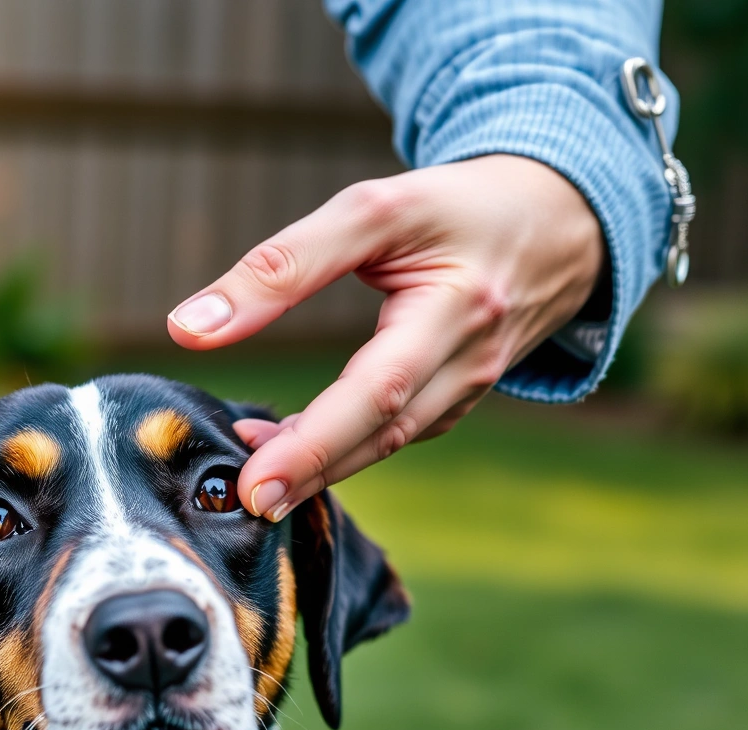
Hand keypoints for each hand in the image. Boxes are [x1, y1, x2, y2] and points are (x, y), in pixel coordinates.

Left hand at [168, 154, 603, 519]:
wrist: (557, 222)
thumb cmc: (454, 209)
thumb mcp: (374, 210)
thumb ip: (282, 265)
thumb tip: (190, 328)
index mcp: (457, 306)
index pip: (380, 386)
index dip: (315, 436)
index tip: (252, 474)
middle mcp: (471, 357)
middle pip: (386, 429)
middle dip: (314, 470)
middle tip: (247, 502)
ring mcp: (472, 385)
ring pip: (391, 441)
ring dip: (321, 465)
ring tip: (251, 477)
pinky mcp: (461, 396)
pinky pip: (396, 433)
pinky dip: (343, 447)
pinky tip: (289, 447)